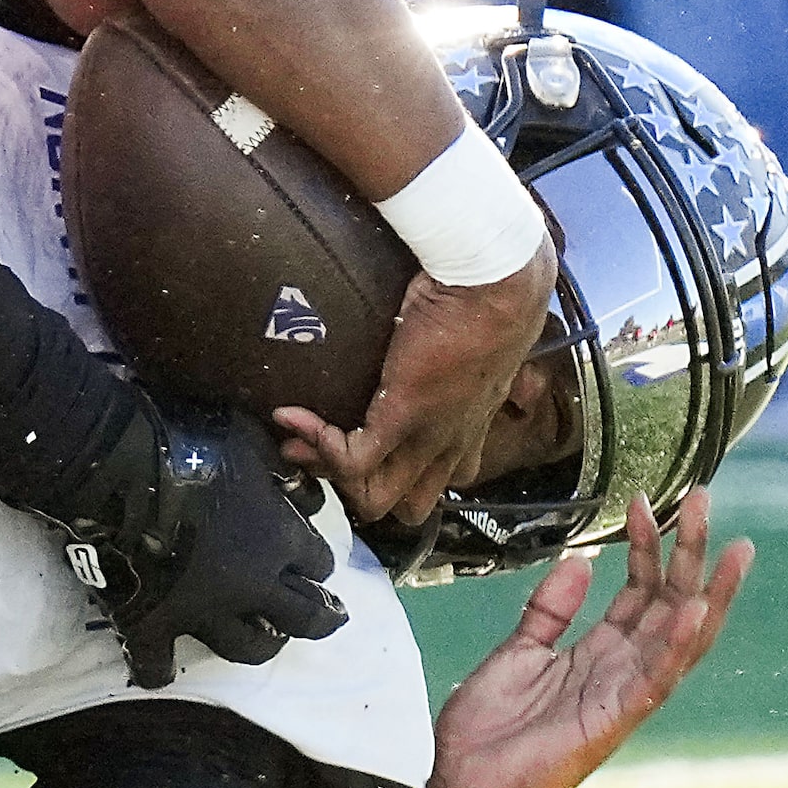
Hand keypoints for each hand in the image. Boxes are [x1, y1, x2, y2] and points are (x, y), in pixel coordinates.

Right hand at [67, 402, 349, 688]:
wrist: (116, 468)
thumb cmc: (187, 443)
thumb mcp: (250, 439)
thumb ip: (283, 471)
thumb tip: (307, 497)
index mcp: (277, 539)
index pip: (318, 562)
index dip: (315, 561)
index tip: (311, 560)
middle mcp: (250, 585)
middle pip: (301, 617)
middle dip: (318, 616)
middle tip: (324, 617)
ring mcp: (201, 612)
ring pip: (246, 647)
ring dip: (261, 644)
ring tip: (264, 639)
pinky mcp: (152, 626)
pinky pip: (157, 665)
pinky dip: (159, 668)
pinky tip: (160, 670)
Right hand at [273, 242, 555, 525]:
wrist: (494, 281)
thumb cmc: (491, 293)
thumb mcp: (478, 335)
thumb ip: (458, 348)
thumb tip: (430, 329)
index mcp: (472, 426)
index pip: (440, 480)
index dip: (401, 475)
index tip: (362, 442)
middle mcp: (452, 442)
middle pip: (407, 507)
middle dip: (363, 490)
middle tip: (327, 454)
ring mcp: (428, 435)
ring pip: (375, 499)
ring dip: (333, 475)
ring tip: (299, 441)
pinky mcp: (403, 415)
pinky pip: (351, 459)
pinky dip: (316, 443)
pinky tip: (292, 417)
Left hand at [423, 490, 752, 787]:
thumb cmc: (487, 729)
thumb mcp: (517, 652)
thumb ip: (549, 610)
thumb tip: (581, 561)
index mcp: (598, 653)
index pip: (639, 591)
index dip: (648, 547)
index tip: (649, 502)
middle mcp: (619, 670)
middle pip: (669, 603)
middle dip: (690, 553)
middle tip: (705, 500)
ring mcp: (621, 696)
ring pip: (681, 638)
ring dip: (708, 592)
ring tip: (732, 548)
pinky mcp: (613, 723)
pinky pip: (655, 680)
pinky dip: (678, 645)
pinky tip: (695, 610)